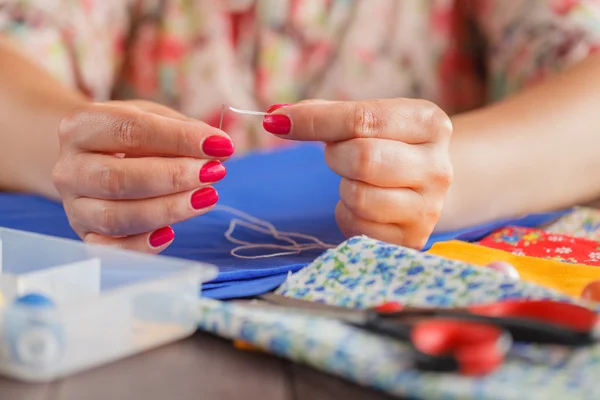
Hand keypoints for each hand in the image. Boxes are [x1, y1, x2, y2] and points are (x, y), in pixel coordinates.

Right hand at [52, 101, 233, 252]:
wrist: (93, 156)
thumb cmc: (130, 135)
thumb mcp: (154, 118)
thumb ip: (185, 131)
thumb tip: (219, 149)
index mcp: (81, 126)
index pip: (130, 130)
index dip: (179, 139)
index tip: (219, 145)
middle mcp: (69, 168)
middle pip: (119, 178)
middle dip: (174, 177)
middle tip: (214, 172)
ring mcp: (74, 206)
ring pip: (117, 216)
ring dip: (168, 210)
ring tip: (206, 197)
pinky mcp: (85, 235)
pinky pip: (110, 249)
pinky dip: (142, 245)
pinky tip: (170, 232)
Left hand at [262, 99, 452, 248]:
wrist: (427, 185)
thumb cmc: (390, 145)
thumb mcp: (371, 120)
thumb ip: (326, 114)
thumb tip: (275, 117)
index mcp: (430, 124)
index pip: (363, 119)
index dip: (315, 121)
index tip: (278, 122)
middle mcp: (438, 166)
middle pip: (363, 159)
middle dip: (336, 156)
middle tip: (338, 154)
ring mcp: (428, 207)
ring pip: (359, 197)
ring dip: (343, 188)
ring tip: (357, 180)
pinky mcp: (412, 239)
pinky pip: (358, 227)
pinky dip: (348, 214)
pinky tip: (362, 204)